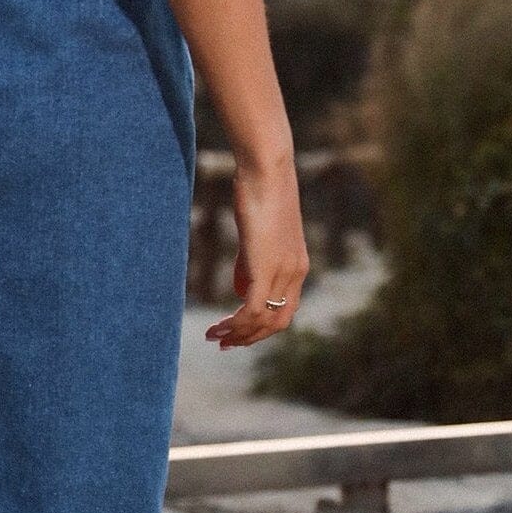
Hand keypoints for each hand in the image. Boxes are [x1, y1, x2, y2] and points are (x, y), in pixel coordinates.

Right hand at [205, 159, 309, 349]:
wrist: (266, 169)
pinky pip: (252, 308)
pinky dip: (236, 323)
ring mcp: (283, 271)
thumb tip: (240, 289)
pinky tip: (218, 326)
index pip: (284, 310)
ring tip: (214, 336)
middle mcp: (296, 273)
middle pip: (278, 322)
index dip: (261, 328)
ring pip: (264, 320)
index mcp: (297, 266)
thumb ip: (250, 264)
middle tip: (224, 343)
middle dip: (250, 338)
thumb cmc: (258, 193)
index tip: (236, 333)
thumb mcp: (256, 236)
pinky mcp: (265, 267)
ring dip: (238, 333)